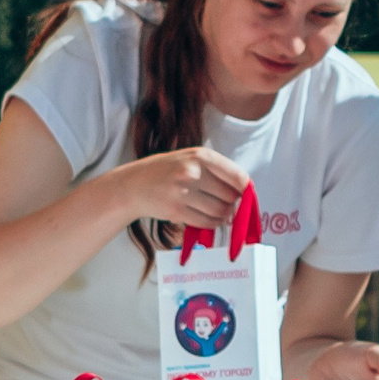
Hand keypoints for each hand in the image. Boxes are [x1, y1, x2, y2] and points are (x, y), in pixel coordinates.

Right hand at [121, 146, 250, 235]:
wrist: (132, 185)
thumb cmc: (165, 171)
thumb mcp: (189, 159)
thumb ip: (214, 170)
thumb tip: (244, 190)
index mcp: (200, 155)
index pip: (237, 176)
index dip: (246, 189)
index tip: (246, 195)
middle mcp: (192, 172)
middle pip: (230, 196)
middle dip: (233, 204)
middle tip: (227, 205)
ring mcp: (183, 192)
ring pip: (220, 211)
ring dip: (224, 216)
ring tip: (218, 213)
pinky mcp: (176, 211)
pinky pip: (206, 222)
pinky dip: (212, 224)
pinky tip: (208, 219)